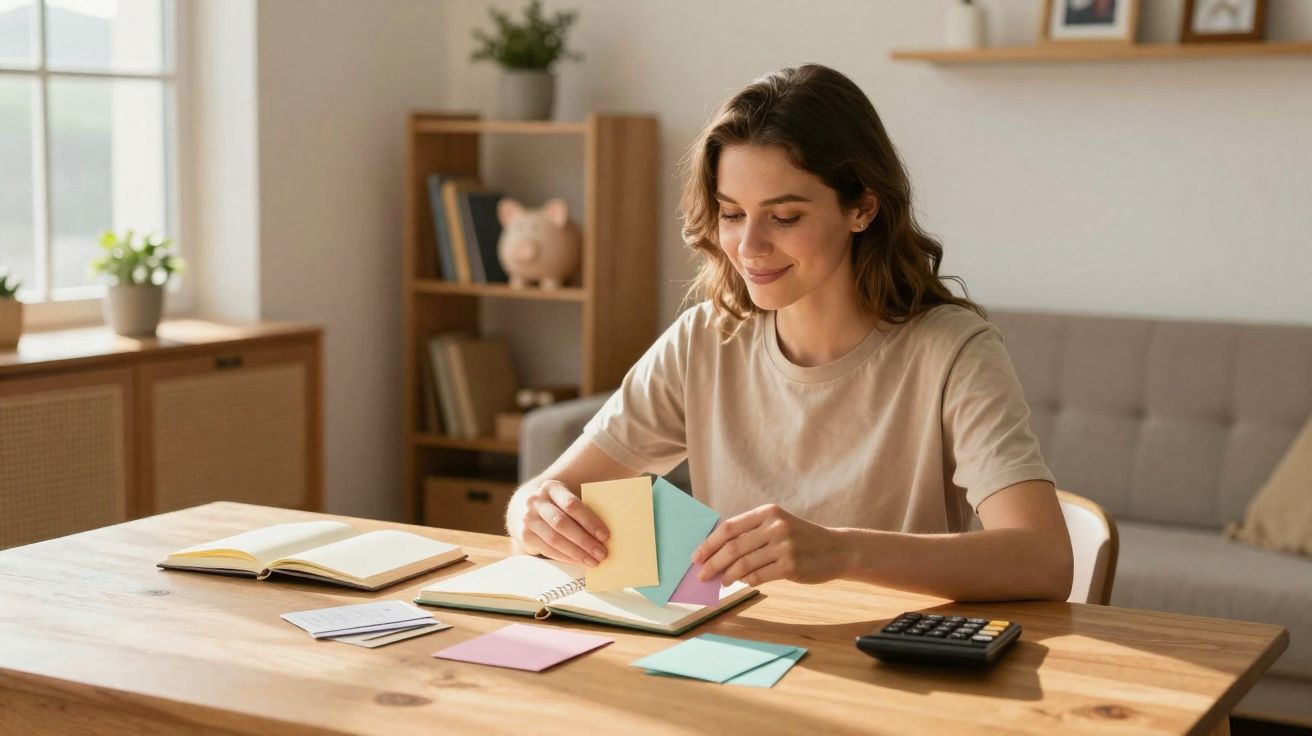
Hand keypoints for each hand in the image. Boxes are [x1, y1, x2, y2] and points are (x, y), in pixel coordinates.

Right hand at [516, 480, 609, 566]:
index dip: (589, 521)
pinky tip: (579, 561)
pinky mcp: (525, 535)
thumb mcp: (568, 497)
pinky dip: (566, 557)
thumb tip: (617, 521)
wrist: (528, 509)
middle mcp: (536, 501)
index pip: (571, 504)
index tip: (605, 535)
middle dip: (584, 540)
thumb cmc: (559, 504)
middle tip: (602, 553)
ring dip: (576, 553)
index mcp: (551, 487)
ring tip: (593, 561)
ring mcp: (528, 519)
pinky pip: (548, 549)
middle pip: (562, 524)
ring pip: (554, 539)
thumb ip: (586, 505)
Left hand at [692, 504, 845, 585]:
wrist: (837, 549)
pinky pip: (759, 576)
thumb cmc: (801, 538)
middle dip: (713, 562)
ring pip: (744, 564)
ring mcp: (784, 546)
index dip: (709, 543)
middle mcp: (775, 526)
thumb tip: (717, 551)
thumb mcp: (778, 525)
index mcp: (768, 512)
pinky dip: (746, 581)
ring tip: (720, 582)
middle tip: (701, 574)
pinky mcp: (791, 566)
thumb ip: (752, 532)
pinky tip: (741, 583)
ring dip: (727, 575)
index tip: (697, 556)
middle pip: (733, 547)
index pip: (729, 527)